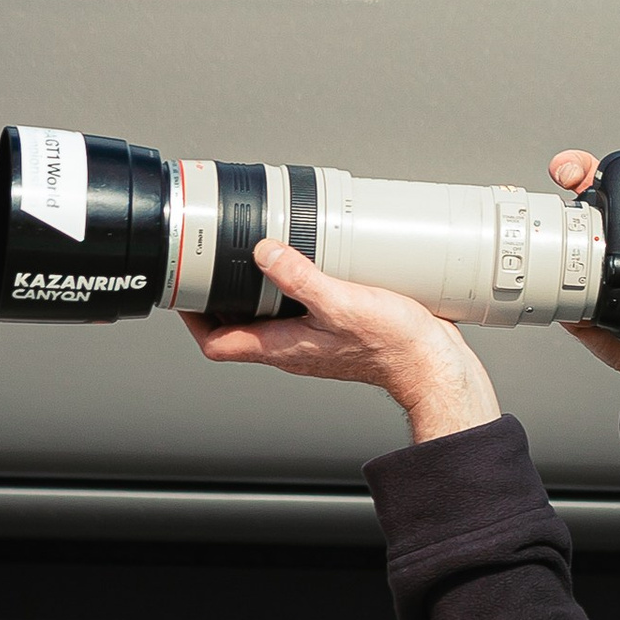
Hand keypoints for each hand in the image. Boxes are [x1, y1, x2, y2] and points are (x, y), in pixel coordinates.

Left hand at [183, 238, 500, 446]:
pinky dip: (295, 285)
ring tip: (256, 252)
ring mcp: (316, 340)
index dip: (193, 318)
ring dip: (258, 288)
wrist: (437, 367)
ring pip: (270, 316)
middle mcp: (293, 347)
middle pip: (238, 326)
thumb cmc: (396, 348)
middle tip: (213, 260)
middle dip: (221, 295)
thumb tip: (262, 252)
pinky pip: (304, 308)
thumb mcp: (343, 303)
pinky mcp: (340, 330)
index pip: (217, 343)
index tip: (183, 289)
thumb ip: (301, 278)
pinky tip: (313, 260)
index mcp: (283, 347)